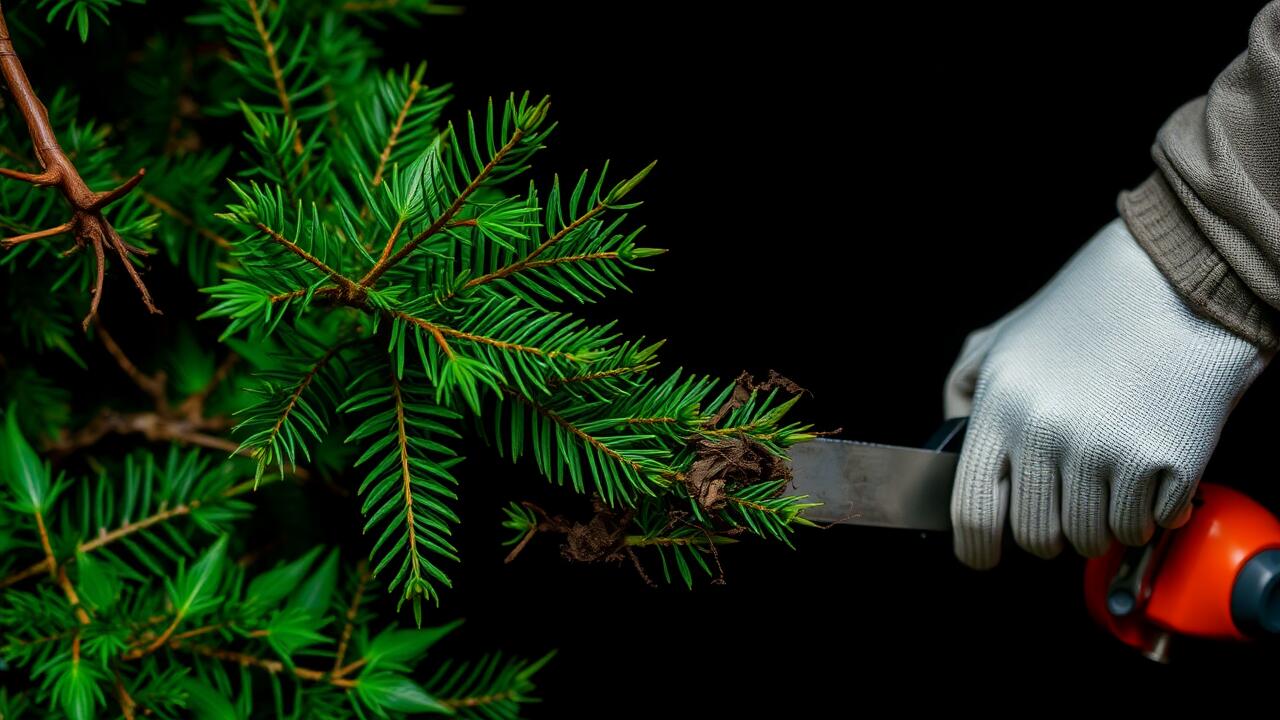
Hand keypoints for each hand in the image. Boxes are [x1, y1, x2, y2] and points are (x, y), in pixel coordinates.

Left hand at [943, 218, 1269, 568]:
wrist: (1175, 283)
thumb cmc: (1084, 312)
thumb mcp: (1001, 340)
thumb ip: (963, 392)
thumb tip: (950, 448)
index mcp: (1001, 407)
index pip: (973, 512)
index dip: (976, 548)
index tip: (984, 554)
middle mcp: (1048, 433)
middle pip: (1036, 538)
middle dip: (1045, 535)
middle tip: (1059, 506)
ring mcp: (1108, 452)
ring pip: (1091, 539)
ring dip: (1097, 525)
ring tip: (1105, 482)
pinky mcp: (1166, 463)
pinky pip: (1145, 526)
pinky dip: (1144, 514)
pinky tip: (1142, 473)